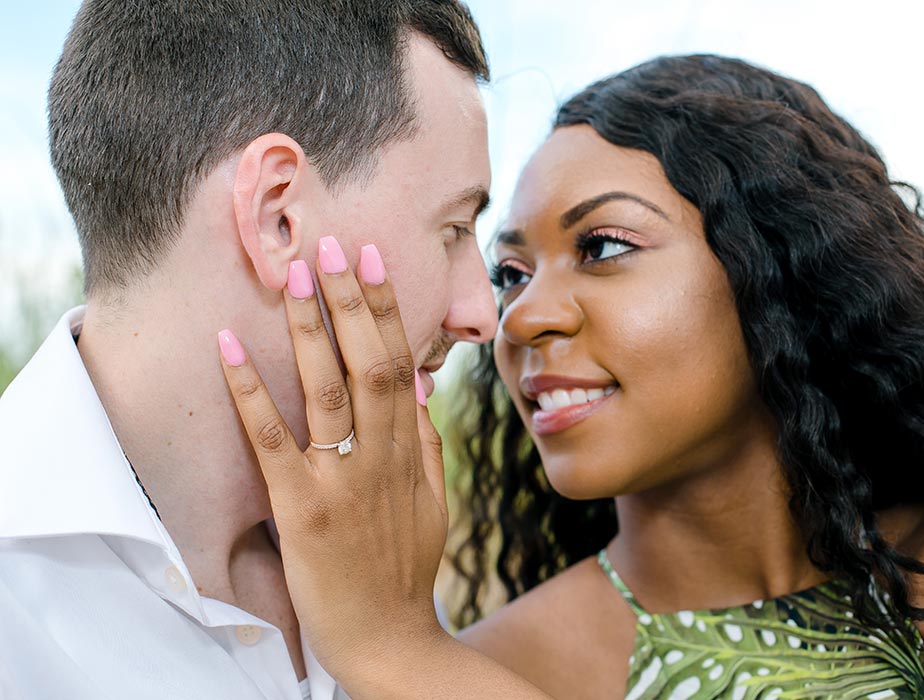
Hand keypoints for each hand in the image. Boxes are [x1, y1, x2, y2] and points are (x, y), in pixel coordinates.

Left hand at [217, 239, 447, 677]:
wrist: (389, 639)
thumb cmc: (405, 568)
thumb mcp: (433, 502)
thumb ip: (426, 442)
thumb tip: (423, 384)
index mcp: (409, 451)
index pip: (401, 364)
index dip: (385, 310)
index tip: (373, 263)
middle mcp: (379, 456)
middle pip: (368, 364)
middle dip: (350, 302)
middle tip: (332, 245)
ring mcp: (340, 480)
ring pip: (327, 390)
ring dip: (310, 328)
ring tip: (294, 274)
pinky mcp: (301, 509)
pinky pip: (272, 440)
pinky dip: (251, 390)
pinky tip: (232, 346)